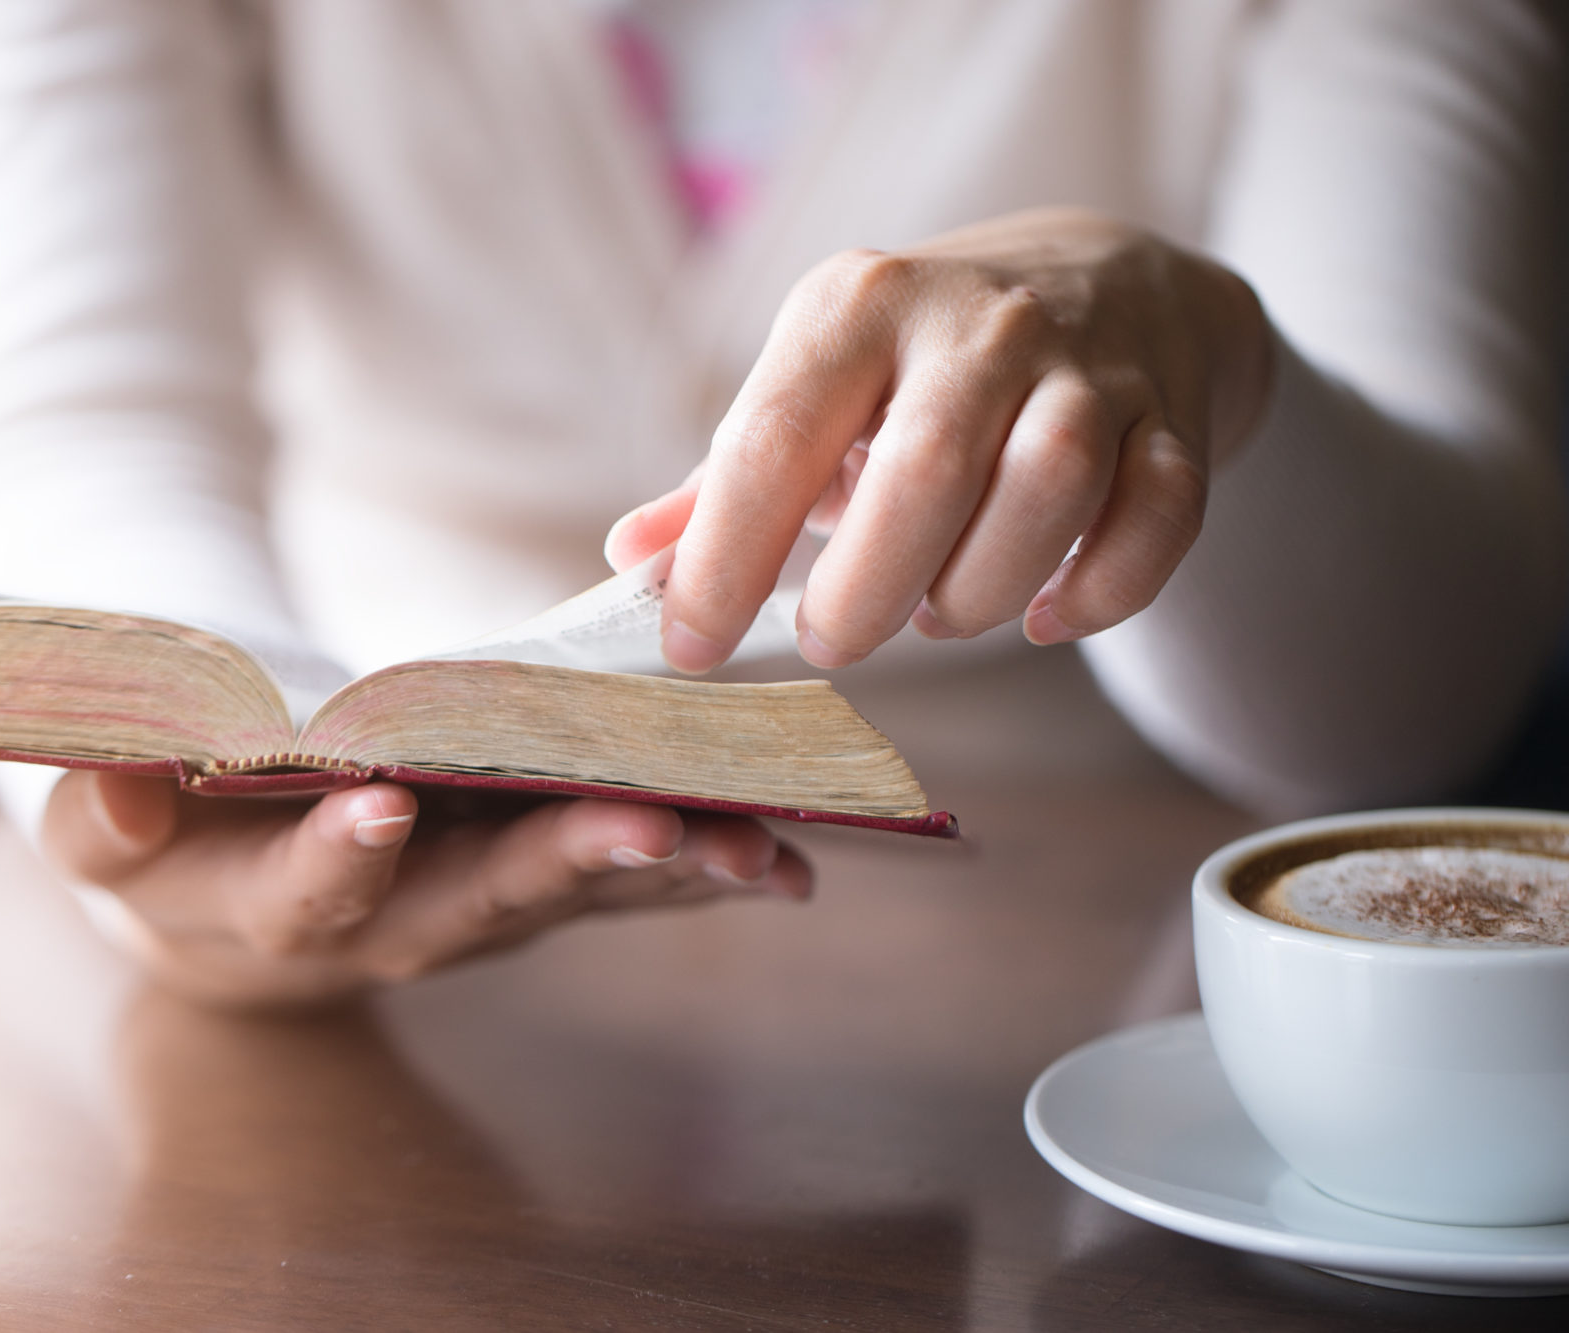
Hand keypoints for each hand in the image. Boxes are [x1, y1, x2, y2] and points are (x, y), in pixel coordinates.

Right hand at [41, 771, 811, 1008]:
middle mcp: (387, 928)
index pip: (305, 895)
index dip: (339, 856)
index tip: (382, 800)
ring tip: (753, 842)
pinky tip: (780, 858)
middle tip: (645, 822)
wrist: (232, 899)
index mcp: (271, 912)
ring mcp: (470, 912)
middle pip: (475, 904)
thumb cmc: (165, 844)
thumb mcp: (109, 831)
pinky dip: (695, 867)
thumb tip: (124, 771)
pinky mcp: (526, 886)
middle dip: (561, 863)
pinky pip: (613, 883)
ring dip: (662, 870)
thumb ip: (102, 815)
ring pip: (568, 895)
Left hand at [606, 208, 1271, 669]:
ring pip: (1048, 488)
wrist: (1110, 279)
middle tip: (830, 640)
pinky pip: (1157, 520)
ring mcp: (1088, 367)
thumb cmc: (922, 364)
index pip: (771, 439)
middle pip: (921, 473)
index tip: (691, 648)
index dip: (721, 560)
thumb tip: (629, 562)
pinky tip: (1047, 616)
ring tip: (935, 611)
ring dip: (979, 589)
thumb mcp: (817, 387)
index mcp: (856, 308)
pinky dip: (1101, 592)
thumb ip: (725, 480)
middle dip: (862, 591)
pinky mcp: (1172, 419)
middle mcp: (975, 323)